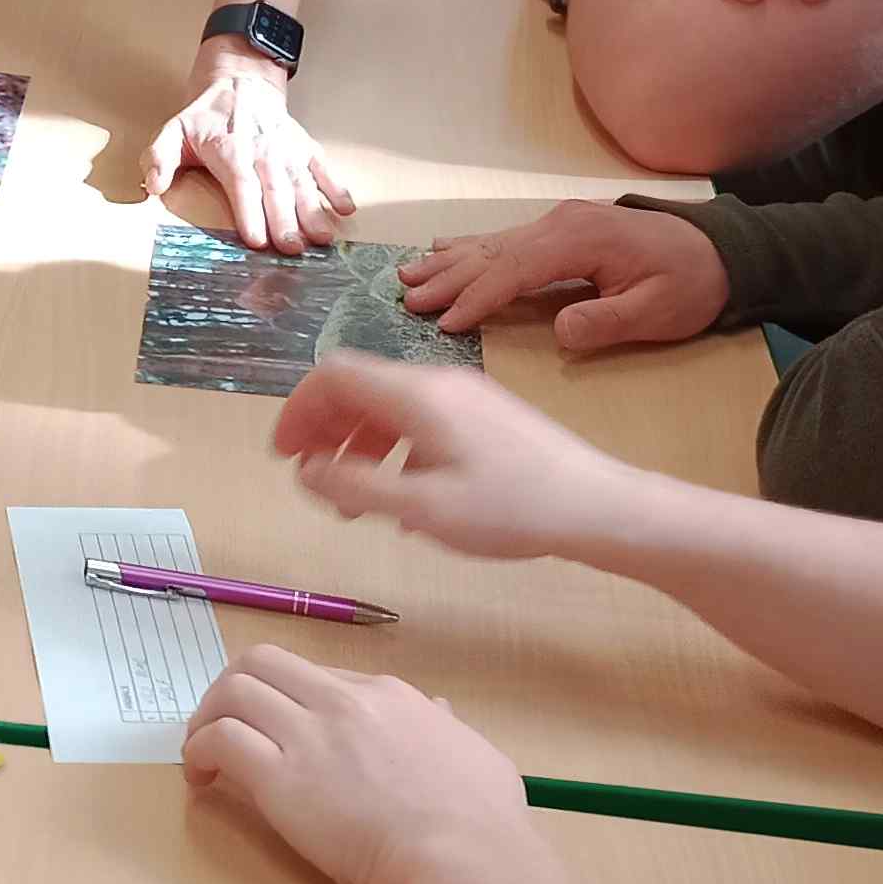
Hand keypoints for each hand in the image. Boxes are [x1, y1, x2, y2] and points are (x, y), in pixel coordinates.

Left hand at [146, 41, 352, 253]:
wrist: (240, 82)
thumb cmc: (206, 116)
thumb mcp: (173, 131)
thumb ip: (160, 158)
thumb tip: (153, 185)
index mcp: (230, 152)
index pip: (242, 186)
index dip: (250, 213)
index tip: (256, 240)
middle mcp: (263, 152)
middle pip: (275, 191)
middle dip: (285, 222)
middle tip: (294, 249)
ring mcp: (287, 150)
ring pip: (302, 184)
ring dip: (313, 212)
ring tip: (322, 237)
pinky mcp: (304, 147)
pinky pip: (323, 168)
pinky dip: (337, 187)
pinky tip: (347, 209)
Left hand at [182, 644, 538, 883]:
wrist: (465, 862)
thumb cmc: (483, 824)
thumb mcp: (478, 756)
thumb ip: (451, 729)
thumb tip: (440, 711)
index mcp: (389, 696)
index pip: (318, 676)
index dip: (290, 699)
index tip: (281, 730)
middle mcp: (343, 703)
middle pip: (263, 662)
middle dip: (233, 687)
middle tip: (224, 725)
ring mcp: (310, 736)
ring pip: (233, 691)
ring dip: (207, 717)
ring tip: (203, 752)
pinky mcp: (281, 778)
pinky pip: (221, 740)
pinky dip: (200, 751)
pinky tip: (201, 777)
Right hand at [271, 353, 636, 561]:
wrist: (598, 505)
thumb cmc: (512, 509)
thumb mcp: (423, 509)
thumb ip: (355, 488)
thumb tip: (303, 470)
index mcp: (417, 395)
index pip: (334, 375)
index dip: (298, 410)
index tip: (284, 454)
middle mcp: (438, 382)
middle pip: (360, 387)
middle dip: (325, 429)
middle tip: (314, 480)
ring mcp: (465, 396)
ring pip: (390, 406)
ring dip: (359, 445)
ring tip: (356, 501)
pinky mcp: (485, 416)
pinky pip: (421, 420)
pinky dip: (394, 449)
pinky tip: (405, 498)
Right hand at [400, 200, 729, 351]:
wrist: (722, 251)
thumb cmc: (692, 284)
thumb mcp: (659, 312)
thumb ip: (607, 321)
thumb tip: (560, 330)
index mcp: (581, 241)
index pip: (515, 270)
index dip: (478, 297)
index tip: (446, 323)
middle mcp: (561, 224)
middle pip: (493, 253)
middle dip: (448, 278)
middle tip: (406, 299)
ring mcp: (559, 222)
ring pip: (493, 242)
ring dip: (449, 261)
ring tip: (407, 275)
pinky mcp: (562, 227)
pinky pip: (506, 238)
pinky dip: (470, 246)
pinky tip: (442, 247)